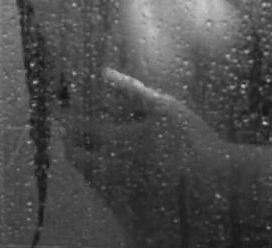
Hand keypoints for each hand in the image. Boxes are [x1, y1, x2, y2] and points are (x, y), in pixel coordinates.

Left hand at [65, 70, 221, 235]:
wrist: (211, 178)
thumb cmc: (189, 137)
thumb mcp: (163, 105)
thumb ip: (131, 88)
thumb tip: (105, 72)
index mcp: (115, 141)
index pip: (76, 130)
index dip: (65, 118)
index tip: (60, 109)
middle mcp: (110, 166)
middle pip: (75, 156)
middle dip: (70, 140)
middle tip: (72, 127)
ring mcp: (118, 184)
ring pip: (86, 173)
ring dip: (83, 157)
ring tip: (91, 143)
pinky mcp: (128, 197)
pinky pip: (102, 186)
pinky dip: (99, 172)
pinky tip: (113, 162)